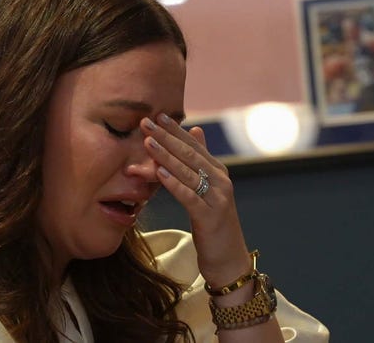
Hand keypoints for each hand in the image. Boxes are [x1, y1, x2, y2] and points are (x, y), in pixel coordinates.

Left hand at [140, 114, 251, 287]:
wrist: (228, 259)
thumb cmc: (213, 222)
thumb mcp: (207, 188)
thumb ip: (201, 160)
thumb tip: (196, 129)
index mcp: (218, 171)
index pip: (193, 145)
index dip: (175, 130)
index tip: (156, 115)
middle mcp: (220, 181)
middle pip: (189, 155)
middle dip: (166, 137)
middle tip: (146, 122)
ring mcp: (217, 198)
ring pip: (188, 172)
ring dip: (166, 156)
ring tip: (148, 142)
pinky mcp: (210, 216)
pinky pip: (189, 196)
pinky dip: (174, 183)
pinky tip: (160, 172)